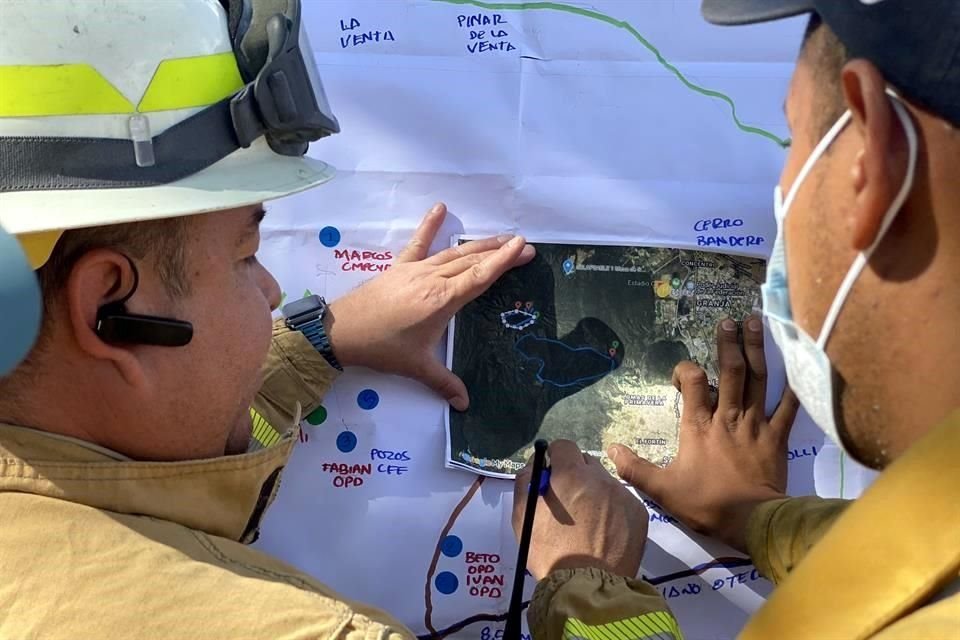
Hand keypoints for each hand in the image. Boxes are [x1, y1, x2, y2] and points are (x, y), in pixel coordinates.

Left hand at [327, 203, 534, 409]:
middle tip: (523, 245)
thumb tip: (464, 404)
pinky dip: (430, 225)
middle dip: (499, 251)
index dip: (504, 261)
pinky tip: (440, 208)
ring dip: (478, 244)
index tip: (523, 246)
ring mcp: (416, 269)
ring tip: (500, 237)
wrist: (343, 330)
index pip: (481, 276)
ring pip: (454, 253)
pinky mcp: (400, 267)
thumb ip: (444, 383)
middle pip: (472, 261)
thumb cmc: (382, 348)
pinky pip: (419, 243)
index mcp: (442, 300)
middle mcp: (433, 279)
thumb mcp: (417, 366)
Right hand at [514, 440, 648, 580]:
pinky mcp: (639, 514)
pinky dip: (612, 511)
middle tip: (568, 502)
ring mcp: (623, 496)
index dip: (555, 458)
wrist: (587, 586)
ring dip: (595, 493)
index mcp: (571, 474)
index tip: (552, 475)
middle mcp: (600, 477)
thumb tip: (536, 465)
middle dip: (576, 475)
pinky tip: (604, 533)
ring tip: (588, 523)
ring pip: (605, 483)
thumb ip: (527, 481)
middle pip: (586, 463)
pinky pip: (622, 502)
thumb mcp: (523, 515)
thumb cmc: (549, 551)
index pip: (564, 446)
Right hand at [608, 315, 799, 551]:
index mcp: (699, 426)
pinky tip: (797, 368)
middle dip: (729, 343)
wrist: (752, 521)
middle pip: (730, 371)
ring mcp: (756, 424)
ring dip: (757, 350)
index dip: (686, 369)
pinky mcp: (778, 438)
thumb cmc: (706, 503)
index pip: (693, 383)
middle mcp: (728, 416)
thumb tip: (609, 449)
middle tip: (730, 321)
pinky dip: (793, 388)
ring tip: (756, 324)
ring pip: (758, 380)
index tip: (683, 371)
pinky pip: (788, 408)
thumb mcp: (662, 489)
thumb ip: (635, 468)